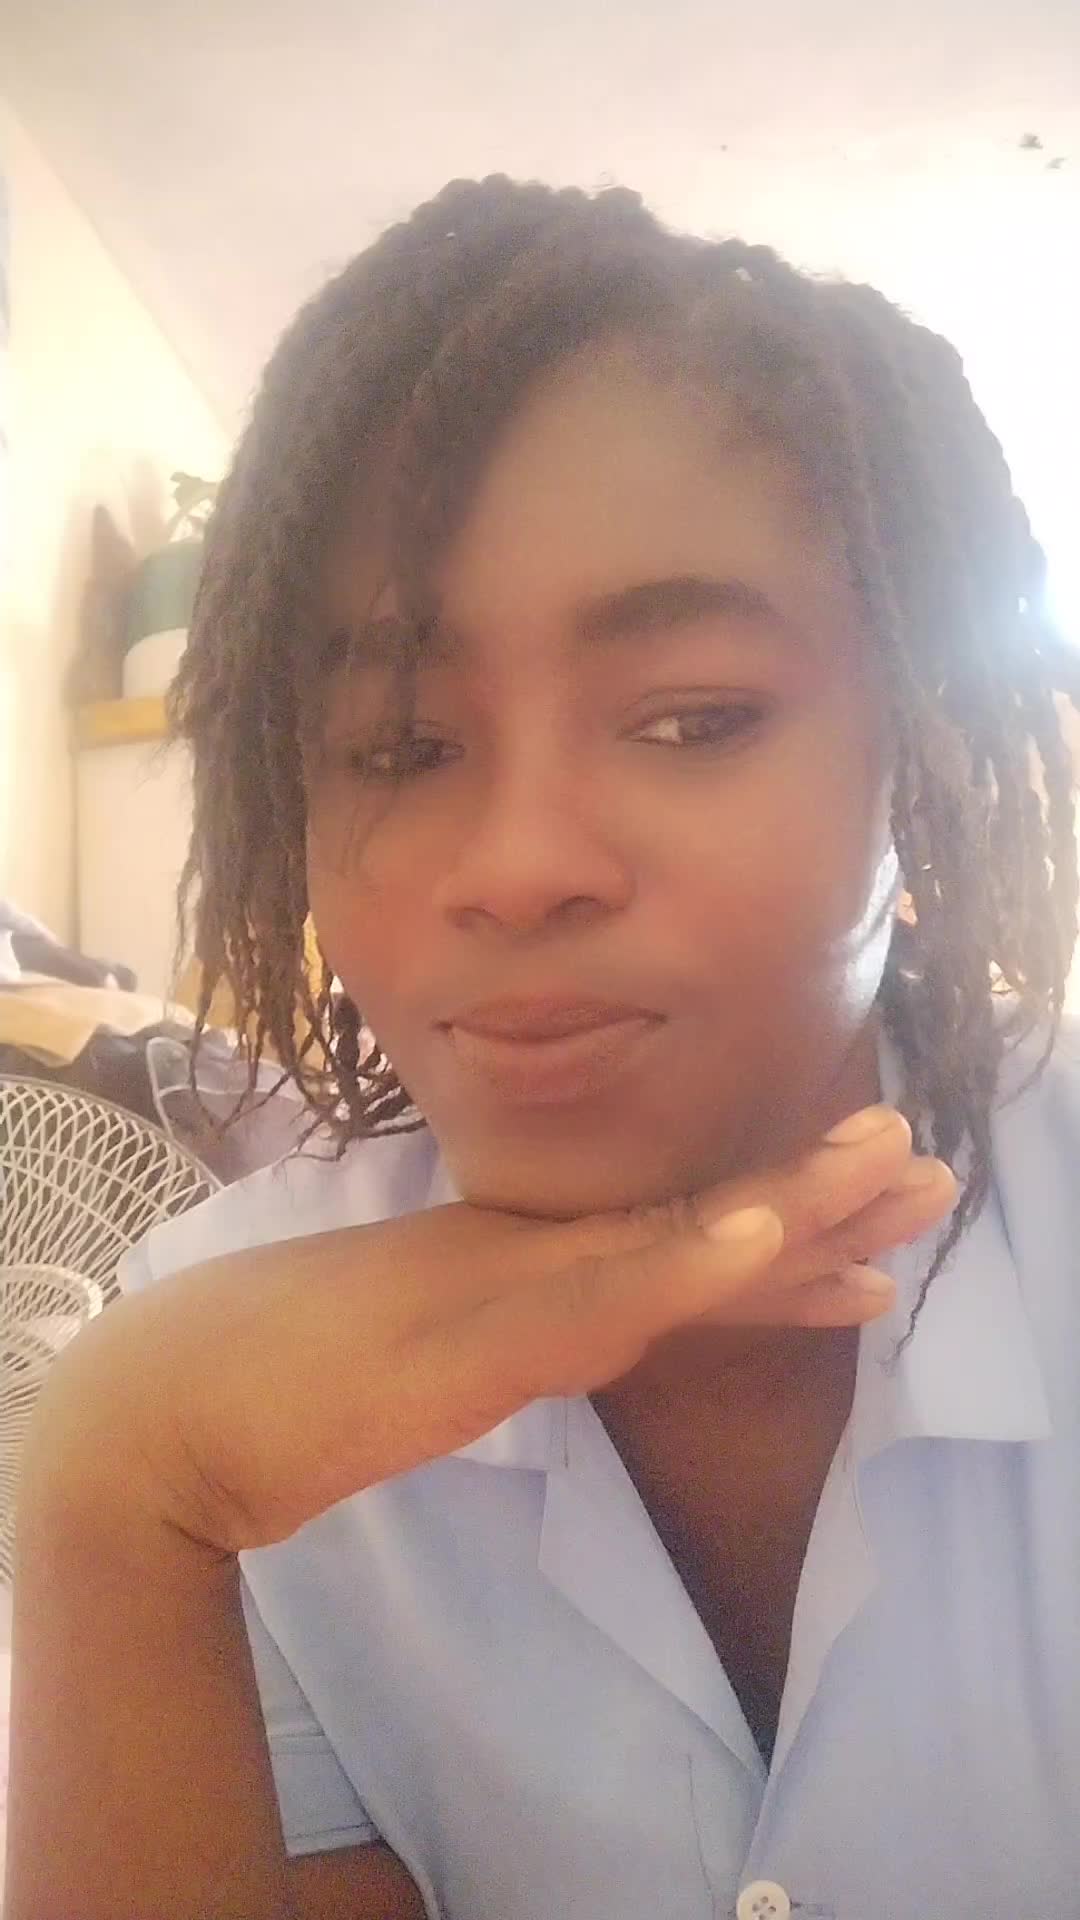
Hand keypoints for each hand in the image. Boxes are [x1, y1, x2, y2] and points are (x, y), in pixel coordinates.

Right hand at [31, 1106, 953, 1556]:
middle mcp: (535, 1265)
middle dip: (822, 1201)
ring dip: (789, 1206)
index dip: (784, 1236)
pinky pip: (598, 1301)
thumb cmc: (291, 1377)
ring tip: (889, 1163)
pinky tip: (754, 1235)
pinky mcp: (475, 1336)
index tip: (879, 1224)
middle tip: (927, 1156)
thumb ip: (507, 1331)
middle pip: (700, 1232)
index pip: (679, 1256)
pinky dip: (683, 1265)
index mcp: (531, 1270)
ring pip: (674, 1248)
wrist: (182, 1403)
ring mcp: (507, 1294)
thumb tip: (585, 1329)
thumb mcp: (431, 1358)